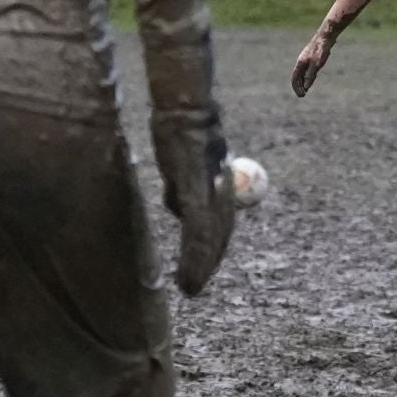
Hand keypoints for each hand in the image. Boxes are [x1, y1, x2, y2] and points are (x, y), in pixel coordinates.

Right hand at [151, 107, 233, 296]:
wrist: (184, 107)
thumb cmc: (179, 129)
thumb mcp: (180, 164)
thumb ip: (182, 187)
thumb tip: (177, 209)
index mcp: (217, 183)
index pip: (218, 221)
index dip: (211, 247)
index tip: (201, 268)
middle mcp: (219, 189)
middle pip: (218, 232)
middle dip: (208, 262)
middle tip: (194, 288)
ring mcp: (210, 190)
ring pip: (209, 236)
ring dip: (199, 265)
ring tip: (189, 288)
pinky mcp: (198, 190)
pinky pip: (199, 228)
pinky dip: (194, 253)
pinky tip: (187, 269)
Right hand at [291, 28, 332, 96]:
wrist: (326, 36)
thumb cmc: (321, 50)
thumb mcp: (316, 64)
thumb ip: (310, 75)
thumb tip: (306, 87)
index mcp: (300, 63)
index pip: (295, 78)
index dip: (297, 87)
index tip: (301, 95)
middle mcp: (301, 61)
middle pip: (297, 76)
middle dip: (299, 86)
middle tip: (303, 95)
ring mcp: (306, 59)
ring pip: (302, 73)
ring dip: (303, 82)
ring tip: (306, 89)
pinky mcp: (312, 57)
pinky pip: (307, 69)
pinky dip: (307, 76)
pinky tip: (311, 78)